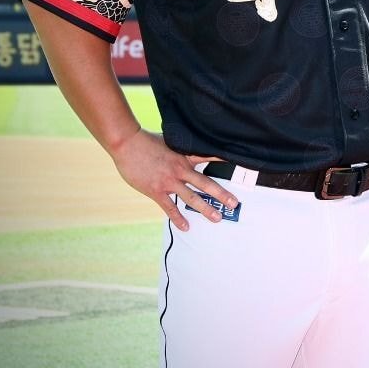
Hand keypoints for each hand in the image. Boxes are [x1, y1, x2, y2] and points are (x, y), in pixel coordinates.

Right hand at [109, 129, 235, 231]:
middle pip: (206, 184)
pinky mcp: (156, 190)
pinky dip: (178, 218)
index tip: (241, 166)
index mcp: (186, 156)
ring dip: (205, 209)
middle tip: (234, 204)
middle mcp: (181, 169)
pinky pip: (170, 207)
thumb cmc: (148, 141)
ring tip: (217, 218)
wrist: (128, 144)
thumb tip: (192, 147)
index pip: (210, 158)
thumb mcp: (171, 140)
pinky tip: (186, 227)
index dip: (225, 162)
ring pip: (192, 198)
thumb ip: (182, 148)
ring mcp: (169, 181)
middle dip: (222, 195)